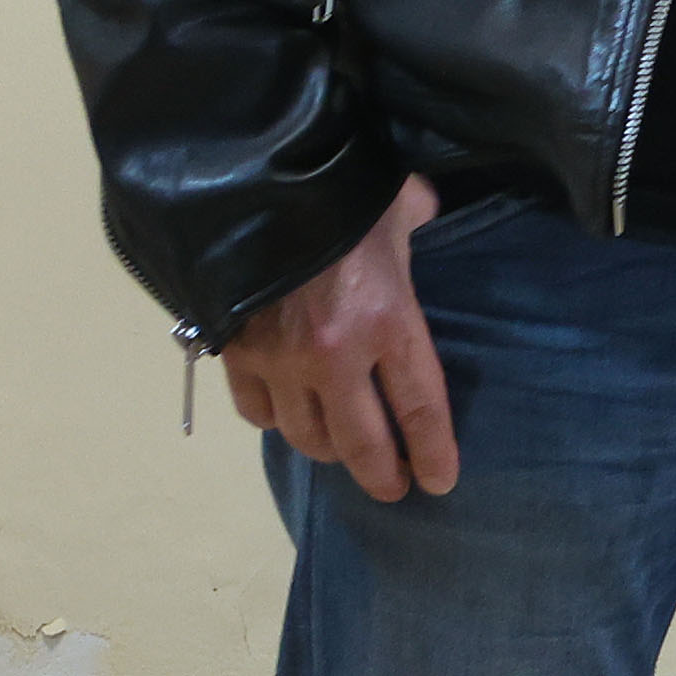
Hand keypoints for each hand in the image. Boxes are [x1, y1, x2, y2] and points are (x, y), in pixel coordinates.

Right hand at [223, 175, 455, 502]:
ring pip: (305, 436)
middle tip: (393, 490)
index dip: (432, 451)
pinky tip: (290, 416)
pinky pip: (257, 413)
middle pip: (361, 441)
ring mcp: (280, 362)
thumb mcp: (401, 206)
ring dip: (328, 450)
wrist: (252, 186)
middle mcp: (335, 356)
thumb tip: (422, 215)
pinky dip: (276, 422)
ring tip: (343, 451)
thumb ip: (418, 222)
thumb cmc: (342, 194)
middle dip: (380, 474)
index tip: (439, 483)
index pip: (420, 405)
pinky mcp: (236, 357)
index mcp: (388, 320)